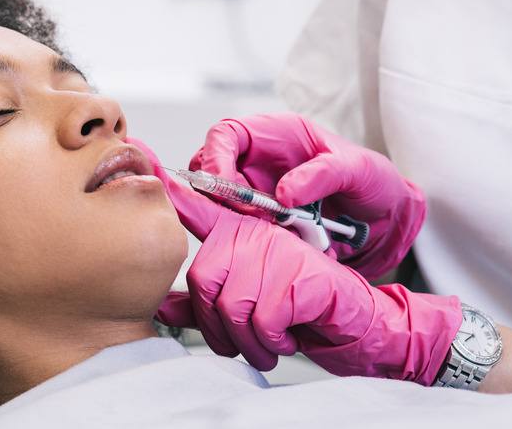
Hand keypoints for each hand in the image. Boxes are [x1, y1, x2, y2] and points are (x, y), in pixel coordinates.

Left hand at [128, 136, 459, 383]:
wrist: (359, 323)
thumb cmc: (299, 311)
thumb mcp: (247, 305)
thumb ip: (205, 302)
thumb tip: (161, 307)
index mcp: (241, 235)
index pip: (200, 207)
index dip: (174, 189)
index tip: (152, 166)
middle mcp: (258, 235)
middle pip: (202, 278)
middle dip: (213, 327)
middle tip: (235, 342)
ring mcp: (281, 252)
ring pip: (230, 304)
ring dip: (245, 342)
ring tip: (263, 345)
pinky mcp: (301, 277)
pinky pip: (262, 319)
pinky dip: (272, 342)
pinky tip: (286, 338)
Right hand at [190, 112, 424, 279]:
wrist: (385, 221)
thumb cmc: (373, 182)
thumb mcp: (358, 170)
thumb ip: (322, 175)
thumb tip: (283, 194)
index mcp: (277, 135)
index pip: (227, 134)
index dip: (214, 156)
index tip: (220, 184)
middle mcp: (259, 162)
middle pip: (211, 170)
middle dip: (218, 194)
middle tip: (247, 216)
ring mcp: (258, 194)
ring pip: (221, 205)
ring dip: (234, 220)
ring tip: (271, 231)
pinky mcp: (262, 223)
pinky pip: (240, 230)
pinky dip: (250, 239)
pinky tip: (277, 245)